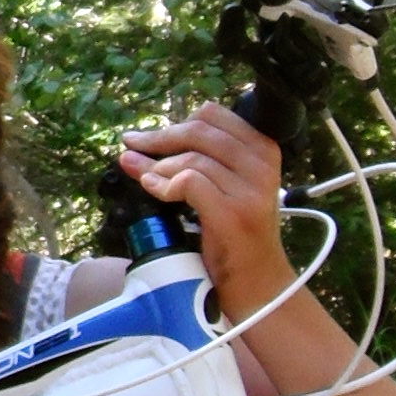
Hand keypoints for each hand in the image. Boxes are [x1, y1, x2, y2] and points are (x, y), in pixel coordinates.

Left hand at [118, 99, 293, 320]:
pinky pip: (190, 182)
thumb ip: (192, 162)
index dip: (176, 122)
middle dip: (158, 139)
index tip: (151, 137)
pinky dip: (166, 185)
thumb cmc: (237, 232)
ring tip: (145, 178)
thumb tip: (135, 147)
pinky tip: (155, 190)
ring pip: (192, 159)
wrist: (258, 280)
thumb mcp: (224, 187)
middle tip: (132, 147)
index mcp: (263, 148)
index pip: (213, 115)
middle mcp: (262, 164)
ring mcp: (250, 189)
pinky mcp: (234, 213)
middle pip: (199, 132)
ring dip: (159, 167)